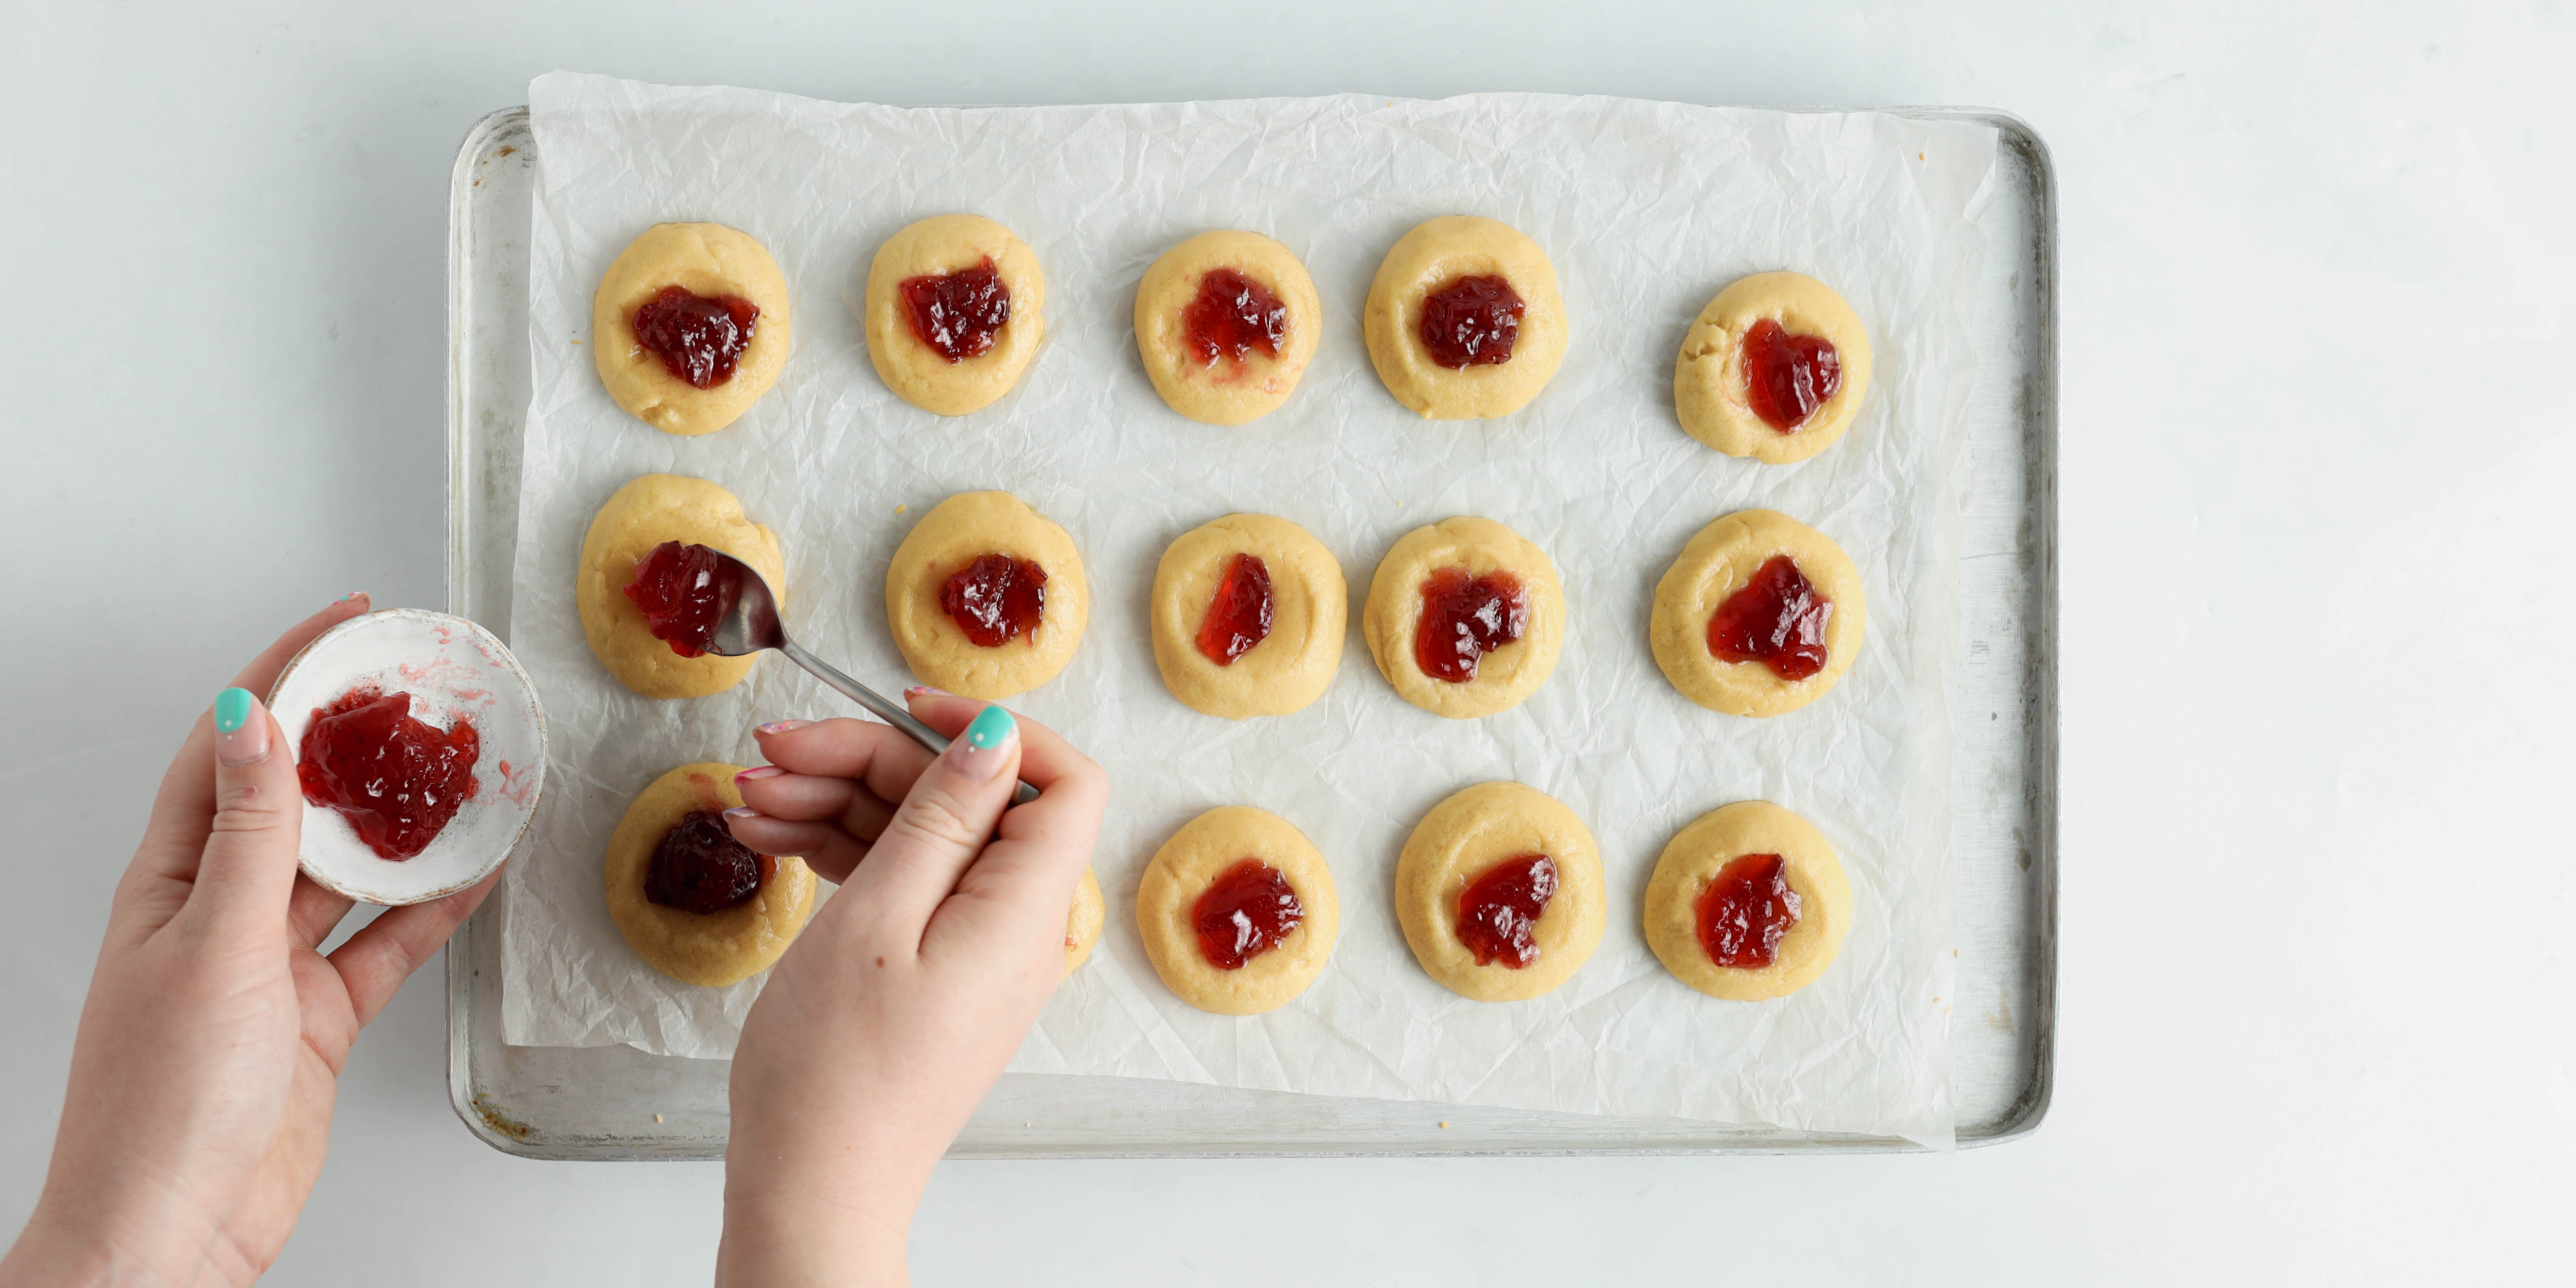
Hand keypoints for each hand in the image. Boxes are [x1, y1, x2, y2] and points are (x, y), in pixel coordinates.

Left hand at [0, 595, 501, 1287]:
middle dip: (354, 741)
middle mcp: (218, 914)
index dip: (284, 677)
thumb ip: (253, 834)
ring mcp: (269, 968)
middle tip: (416, 686)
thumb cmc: (160, 1104)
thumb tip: (253, 721)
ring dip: (403, 823)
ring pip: (351, 871)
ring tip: (460, 770)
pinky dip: (431, 909)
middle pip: (297, 801)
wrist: (171, 1235)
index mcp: (171, 884)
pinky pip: (385, 944)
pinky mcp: (317, 1019)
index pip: (231, 750)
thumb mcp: (214, 945)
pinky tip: (473, 872)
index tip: (343, 626)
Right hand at [715, 693, 1108, 1287]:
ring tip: (751, 793)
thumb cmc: (839, 1072)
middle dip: (872, 759)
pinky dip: (838, 848)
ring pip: (921, 834)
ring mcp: (973, 946)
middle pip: (968, 798)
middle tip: (777, 749)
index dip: (990, 728)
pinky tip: (769, 831)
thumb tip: (994, 737)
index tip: (907, 707)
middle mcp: (1017, 924)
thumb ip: (941, 817)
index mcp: (1028, 908)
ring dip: (837, 800)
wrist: (812, 1185)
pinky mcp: (931, 966)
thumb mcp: (881, 915)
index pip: (1061, 779)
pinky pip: (900, 880)